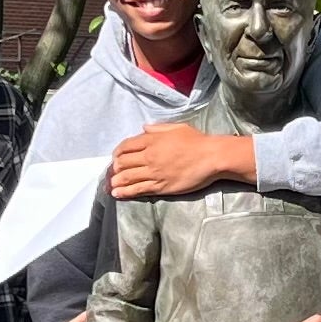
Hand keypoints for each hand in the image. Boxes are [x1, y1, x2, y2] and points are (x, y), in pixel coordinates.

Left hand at [108, 122, 252, 197]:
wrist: (211, 157)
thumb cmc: (197, 141)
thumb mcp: (176, 127)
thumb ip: (158, 128)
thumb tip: (143, 128)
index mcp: (152, 140)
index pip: (126, 146)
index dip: (117, 153)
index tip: (115, 158)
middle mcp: (149, 156)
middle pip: (123, 163)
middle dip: (114, 169)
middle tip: (111, 174)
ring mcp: (154, 172)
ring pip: (127, 177)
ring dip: (115, 182)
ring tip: (109, 186)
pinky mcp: (160, 186)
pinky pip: (138, 189)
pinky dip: (125, 192)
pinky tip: (117, 194)